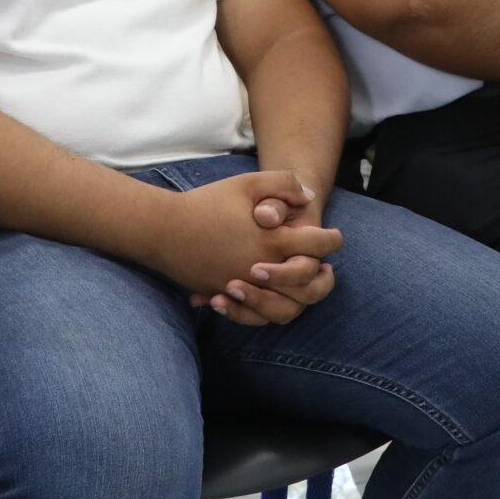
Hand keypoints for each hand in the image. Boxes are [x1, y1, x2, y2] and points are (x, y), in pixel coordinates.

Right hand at [147, 172, 341, 326]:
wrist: (164, 228)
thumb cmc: (207, 202)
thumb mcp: (247, 183)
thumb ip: (283, 185)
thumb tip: (308, 197)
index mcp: (272, 241)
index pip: (316, 245)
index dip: (331, 239)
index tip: (335, 236)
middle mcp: (261, 270)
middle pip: (308, 284)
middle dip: (323, 276)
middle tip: (327, 266)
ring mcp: (243, 288)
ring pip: (284, 308)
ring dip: (301, 299)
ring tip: (304, 287)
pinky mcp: (226, 296)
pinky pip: (254, 315)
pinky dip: (268, 310)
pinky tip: (273, 298)